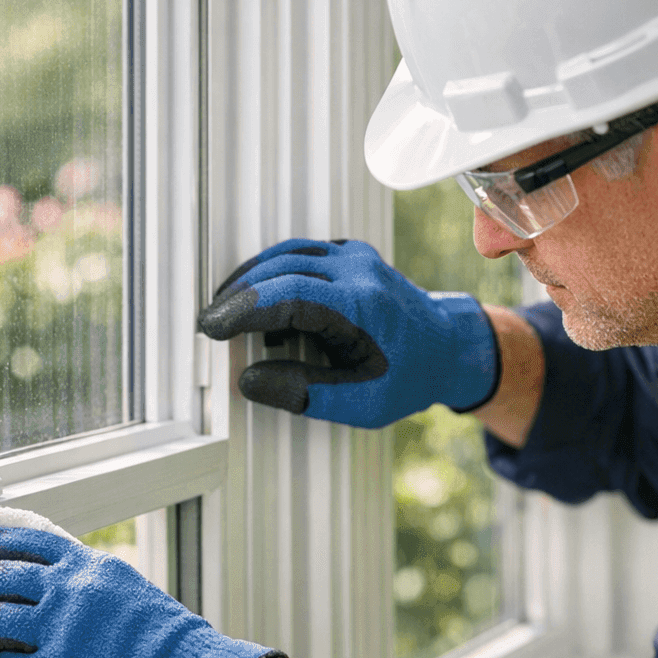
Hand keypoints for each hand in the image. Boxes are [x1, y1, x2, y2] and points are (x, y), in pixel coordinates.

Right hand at [196, 238, 498, 428]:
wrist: (448, 347)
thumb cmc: (408, 378)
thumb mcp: (362, 404)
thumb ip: (305, 394)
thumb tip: (249, 381)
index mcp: (363, 306)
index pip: (288, 295)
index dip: (243, 309)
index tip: (213, 328)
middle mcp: (359, 271)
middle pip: (282, 267)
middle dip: (238, 294)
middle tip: (210, 322)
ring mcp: (356, 257)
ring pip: (288, 253)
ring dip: (251, 277)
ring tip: (224, 308)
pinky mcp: (351, 255)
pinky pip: (301, 252)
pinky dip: (272, 270)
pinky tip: (254, 295)